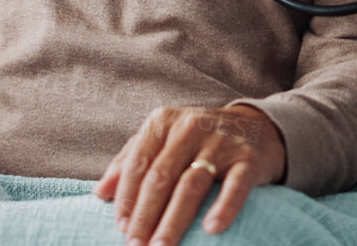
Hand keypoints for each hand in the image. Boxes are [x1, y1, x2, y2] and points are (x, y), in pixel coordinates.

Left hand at [94, 104, 285, 245]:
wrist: (256, 128)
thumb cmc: (198, 140)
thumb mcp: (163, 140)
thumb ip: (130, 161)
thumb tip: (100, 193)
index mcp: (164, 122)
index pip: (138, 163)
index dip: (127, 197)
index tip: (120, 227)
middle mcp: (190, 127)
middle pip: (160, 176)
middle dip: (144, 215)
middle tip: (134, 245)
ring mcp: (221, 143)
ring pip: (190, 184)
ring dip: (173, 220)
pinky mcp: (249, 159)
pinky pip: (234, 186)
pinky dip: (223, 208)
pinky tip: (211, 229)